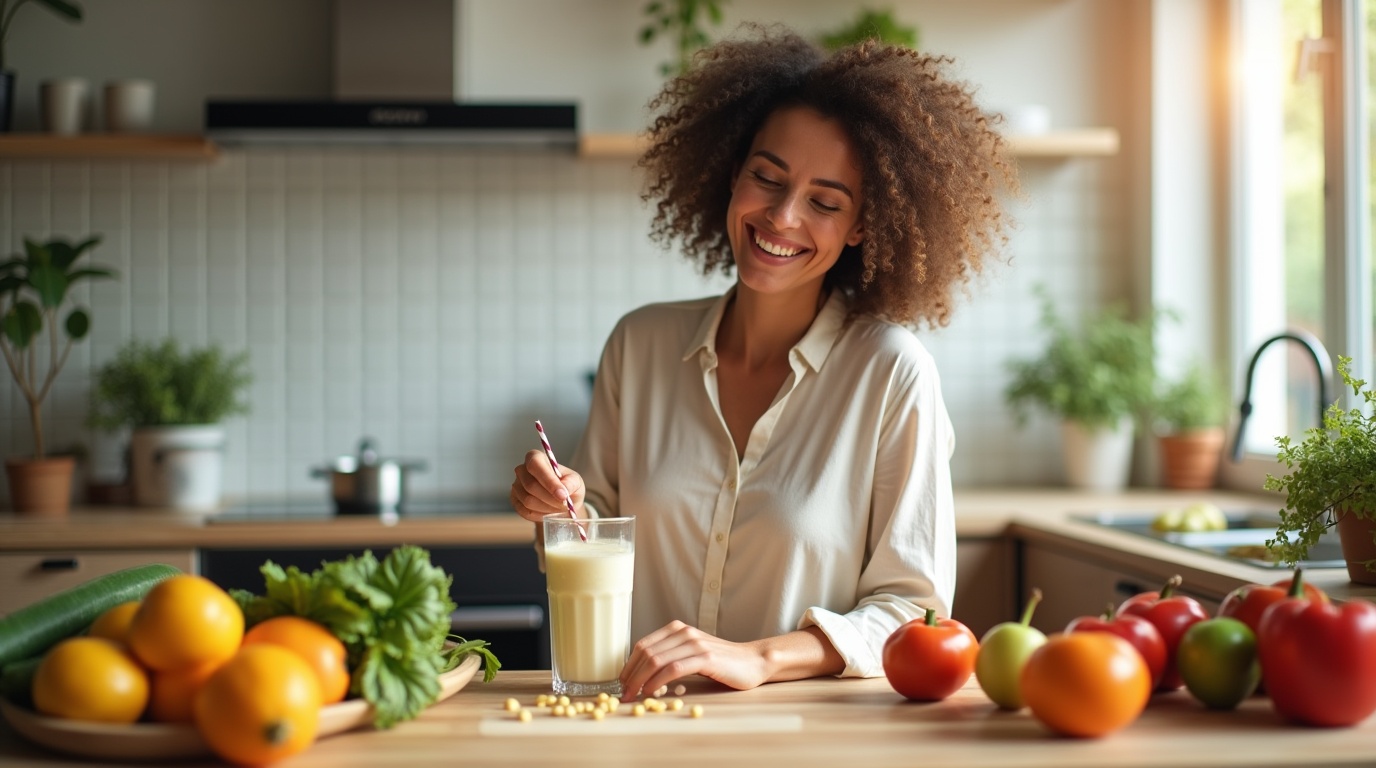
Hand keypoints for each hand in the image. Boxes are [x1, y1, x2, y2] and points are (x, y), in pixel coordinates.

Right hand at [510, 449, 585, 522]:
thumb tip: (564, 490)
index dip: (548, 481)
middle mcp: (522, 470)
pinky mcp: (515, 501)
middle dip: (551, 498)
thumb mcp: (576, 481)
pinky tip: (550, 512)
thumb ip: (571, 483)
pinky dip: (541, 515)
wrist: (561, 500)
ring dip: (547, 508)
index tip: (563, 495)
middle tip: (565, 505)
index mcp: (536, 457)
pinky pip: (525, 512)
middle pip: (531, 485)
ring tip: (559, 508)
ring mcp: (516, 486)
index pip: (535, 465)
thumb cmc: (567, 486)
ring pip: (528, 500)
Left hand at [619, 620, 770, 699]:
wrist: (752, 662)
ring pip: (656, 660)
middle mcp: (683, 632)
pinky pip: (673, 669)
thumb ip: (670, 657)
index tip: (622, 684)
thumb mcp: (691, 654)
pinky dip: (657, 681)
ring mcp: (694, 643)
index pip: (642, 645)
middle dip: (630, 675)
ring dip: (640, 680)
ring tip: (634, 696)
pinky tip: (652, 691)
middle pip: (646, 652)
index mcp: (677, 629)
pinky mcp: (705, 657)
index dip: (628, 665)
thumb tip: (642, 676)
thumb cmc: (721, 662)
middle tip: (624, 694)